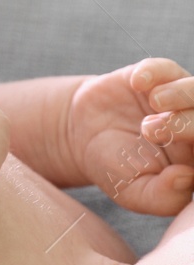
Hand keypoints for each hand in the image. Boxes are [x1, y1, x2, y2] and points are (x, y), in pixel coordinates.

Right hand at [66, 58, 193, 214]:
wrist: (81, 138)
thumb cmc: (116, 169)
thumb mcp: (134, 193)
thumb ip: (163, 197)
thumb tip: (186, 177)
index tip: (175, 162)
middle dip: (188, 122)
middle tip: (150, 131)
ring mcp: (176, 98)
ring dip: (181, 94)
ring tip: (153, 104)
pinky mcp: (153, 77)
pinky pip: (165, 68)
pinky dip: (154, 72)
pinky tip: (137, 83)